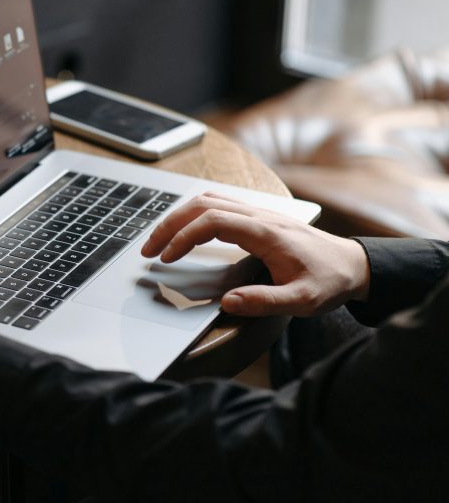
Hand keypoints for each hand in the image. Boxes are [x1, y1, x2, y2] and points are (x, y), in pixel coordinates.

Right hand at [141, 192, 370, 316]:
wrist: (354, 265)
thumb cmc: (329, 281)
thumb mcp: (302, 301)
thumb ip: (265, 302)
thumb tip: (227, 302)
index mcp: (265, 232)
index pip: (211, 221)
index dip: (182, 237)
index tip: (165, 259)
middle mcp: (258, 215)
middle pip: (201, 204)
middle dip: (169, 224)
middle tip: (148, 249)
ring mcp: (257, 213)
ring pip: (207, 199)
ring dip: (178, 216)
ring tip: (159, 241)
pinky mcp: (257, 217)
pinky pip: (217, 204)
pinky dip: (193, 214)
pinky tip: (185, 231)